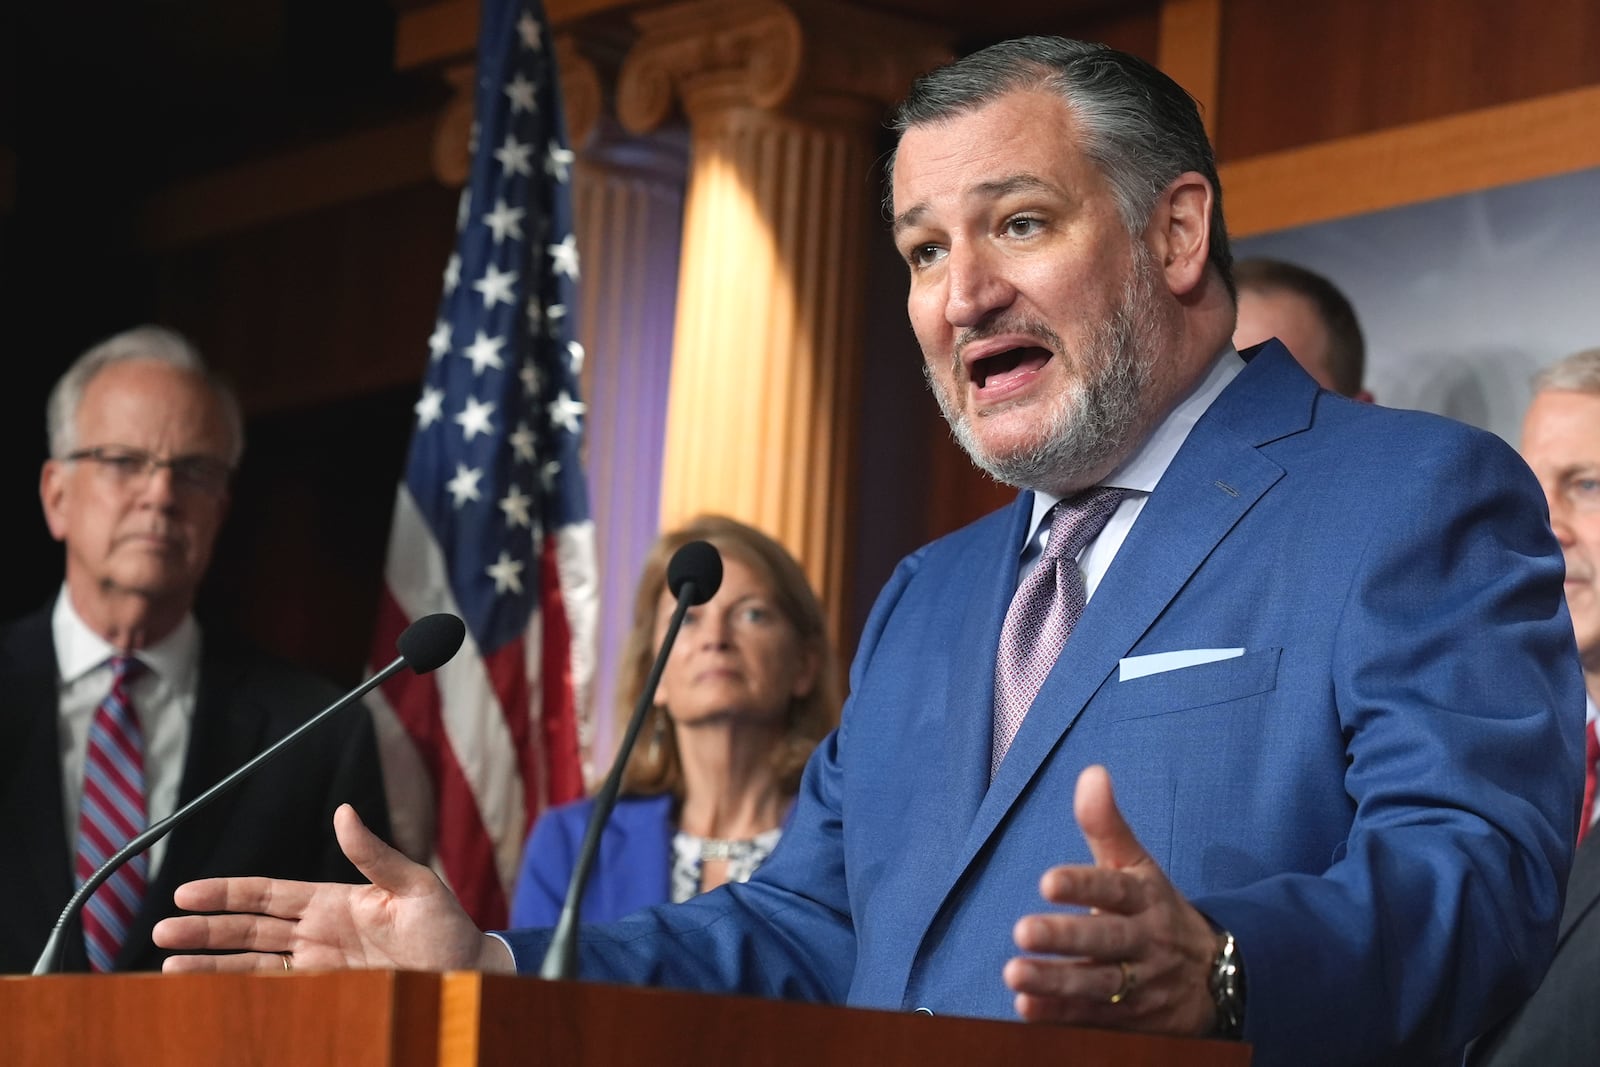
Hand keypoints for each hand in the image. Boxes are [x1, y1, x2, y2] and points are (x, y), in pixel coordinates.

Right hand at [153, 803, 513, 973]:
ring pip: (252, 961)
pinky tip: (211, 992)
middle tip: (161, 930)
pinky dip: (242, 990)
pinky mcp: (327, 992)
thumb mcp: (416, 885)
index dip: (228, 892)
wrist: (469, 974)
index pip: (268, 893)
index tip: (187, 891)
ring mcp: (320, 964)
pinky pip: (276, 990)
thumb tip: (343, 812)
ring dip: (211, 962)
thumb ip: (376, 855)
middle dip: (205, 928)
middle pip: (249, 928)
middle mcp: (318, 931)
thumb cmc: (447, 928)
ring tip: (168, 965)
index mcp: (334, 900)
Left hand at [1003, 765, 1218, 1034]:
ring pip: (1098, 985)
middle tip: (1022, 931)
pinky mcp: (1131, 1018)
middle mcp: (1144, 940)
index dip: (1082, 886)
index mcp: (1144, 896)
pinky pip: (1095, 1019)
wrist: (1215, 975)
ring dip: (1055, 982)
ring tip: (1015, 974)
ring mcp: (1140, 983)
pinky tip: (1026, 1008)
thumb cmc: (1156, 907)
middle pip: (1106, 940)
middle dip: (1066, 938)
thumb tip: (1091, 772)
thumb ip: (1107, 824)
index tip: (1048, 881)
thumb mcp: (1137, 864)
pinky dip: (1062, 1016)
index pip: (1113, 889)